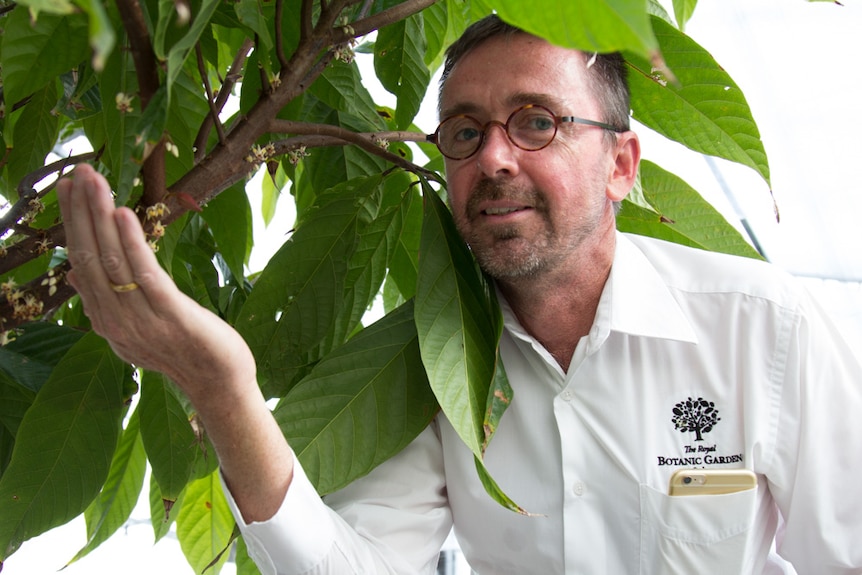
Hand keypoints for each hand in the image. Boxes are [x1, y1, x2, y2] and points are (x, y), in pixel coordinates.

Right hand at [57, 164, 255, 399]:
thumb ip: (104, 302)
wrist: (219, 384)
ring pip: (112, 261)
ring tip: (95, 181)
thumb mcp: (135, 327)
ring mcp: (141, 320)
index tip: (68, 187)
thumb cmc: (182, 349)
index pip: (79, 262)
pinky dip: (132, 242)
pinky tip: (124, 212)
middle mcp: (115, 321)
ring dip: (101, 216)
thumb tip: (72, 269)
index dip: (73, 224)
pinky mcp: (172, 315)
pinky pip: (145, 274)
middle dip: (81, 212)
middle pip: (89, 257)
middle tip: (78, 172)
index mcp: (105, 320)